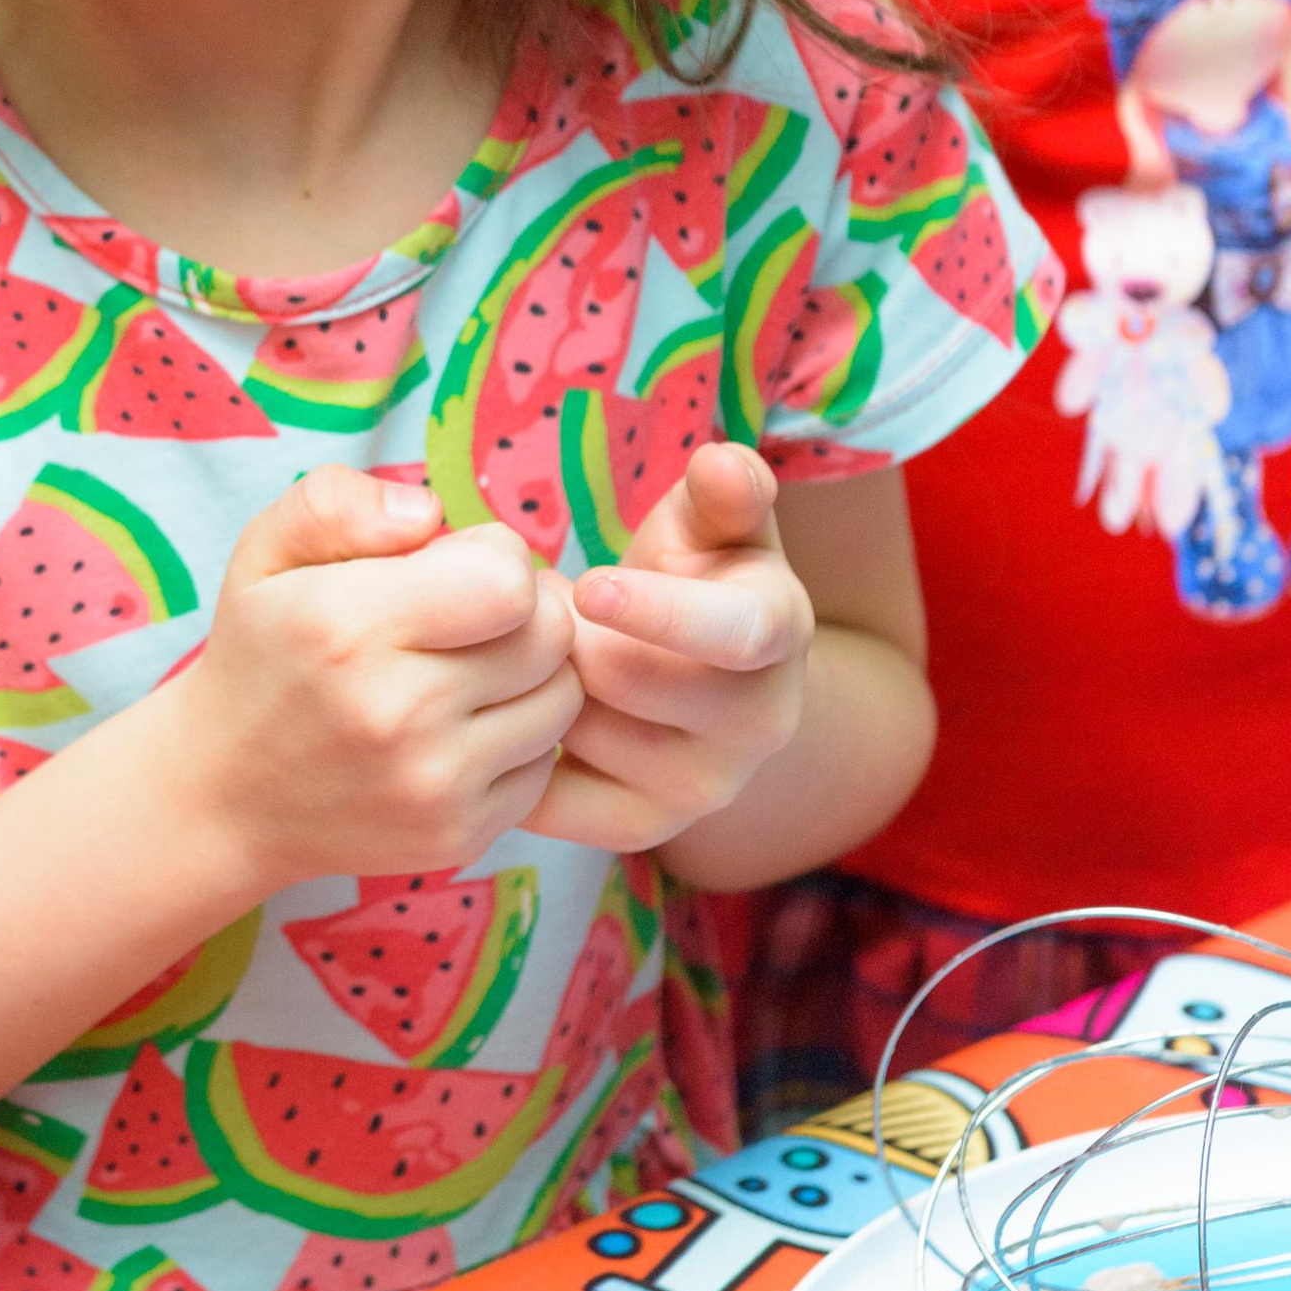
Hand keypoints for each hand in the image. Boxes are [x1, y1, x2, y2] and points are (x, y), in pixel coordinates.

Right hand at [156, 466, 582, 897]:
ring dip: (533, 673)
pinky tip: (464, 727)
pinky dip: (519, 738)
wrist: (224, 796)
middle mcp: (395, 713)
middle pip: (549, 635)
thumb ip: (338, 502)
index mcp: (348, 628)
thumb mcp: (266, 552)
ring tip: (473, 667)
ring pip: (562, 700)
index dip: (494, 555)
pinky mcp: (459, 835)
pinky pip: (545, 764)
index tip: (453, 566)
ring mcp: (431, 785)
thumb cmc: (261, 654)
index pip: (506, 578)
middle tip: (476, 614)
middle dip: (527, 609)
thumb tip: (429, 514)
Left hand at [541, 443, 812, 853]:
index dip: (660, 612)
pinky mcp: (644, 828)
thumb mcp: (718, 524)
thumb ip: (725, 491)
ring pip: (581, 732)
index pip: (732, 634)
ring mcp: (703, 788)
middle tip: (535, 602)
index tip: (588, 586)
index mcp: (778, 633)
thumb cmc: (700, 577)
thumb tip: (723, 461)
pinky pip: (554, 798)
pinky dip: (516, 753)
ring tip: (535, 650)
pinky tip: (512, 708)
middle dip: (565, 634)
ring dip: (536, 685)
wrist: (710, 685)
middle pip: (628, 681)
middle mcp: (759, 724)